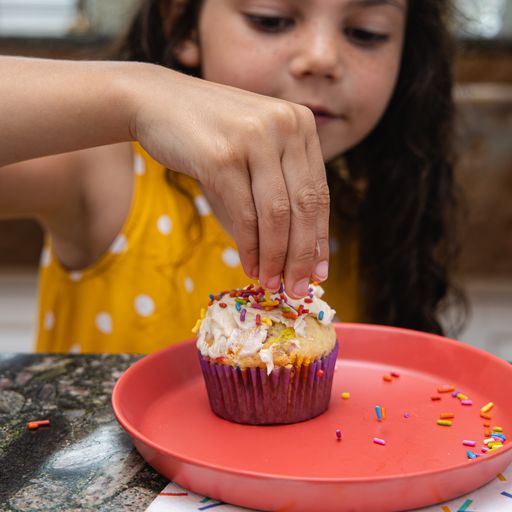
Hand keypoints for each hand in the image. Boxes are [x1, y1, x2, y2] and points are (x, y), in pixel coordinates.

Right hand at [128, 65, 329, 297]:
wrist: (156, 102)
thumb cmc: (209, 132)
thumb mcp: (255, 145)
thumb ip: (279, 181)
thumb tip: (297, 246)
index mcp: (300, 123)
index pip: (319, 193)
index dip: (319, 238)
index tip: (319, 272)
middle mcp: (284, 126)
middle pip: (303, 206)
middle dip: (303, 255)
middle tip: (299, 288)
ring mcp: (254, 139)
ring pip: (277, 215)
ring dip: (276, 258)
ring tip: (273, 284)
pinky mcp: (223, 157)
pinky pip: (245, 215)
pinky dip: (251, 247)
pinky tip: (251, 267)